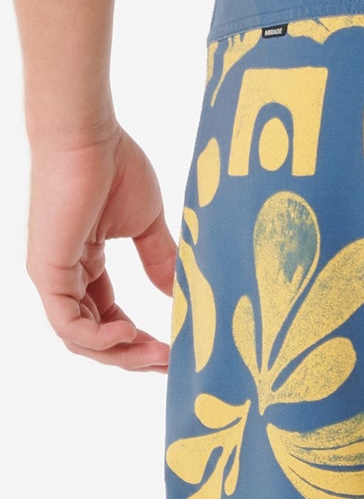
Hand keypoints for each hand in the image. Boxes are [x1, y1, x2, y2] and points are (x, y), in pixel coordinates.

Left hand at [25, 122, 177, 370]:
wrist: (87, 134)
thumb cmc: (113, 165)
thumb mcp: (147, 225)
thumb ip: (161, 262)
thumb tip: (180, 295)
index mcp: (85, 265)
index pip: (108, 320)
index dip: (141, 341)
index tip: (176, 350)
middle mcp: (65, 276)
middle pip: (96, 338)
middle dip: (134, 356)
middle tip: (171, 364)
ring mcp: (53, 276)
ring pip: (81, 340)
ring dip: (122, 354)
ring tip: (159, 354)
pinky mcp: (48, 271)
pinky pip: (69, 324)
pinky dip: (100, 338)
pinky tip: (131, 332)